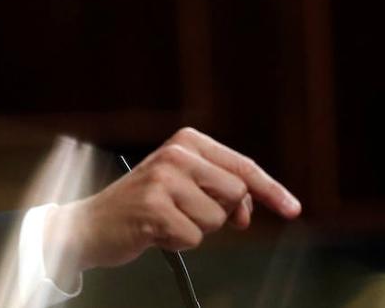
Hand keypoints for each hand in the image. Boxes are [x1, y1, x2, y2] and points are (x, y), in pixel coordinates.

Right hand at [46, 128, 300, 272]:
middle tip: (188, 214)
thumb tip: (248, 212)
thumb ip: (218, 190)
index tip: (292, 208)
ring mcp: (164, 179)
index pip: (242, 166)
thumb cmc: (142, 206)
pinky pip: (194, 237)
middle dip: (221, 213)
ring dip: (195, 229)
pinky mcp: (154, 207)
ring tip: (165, 220)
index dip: (271, 190)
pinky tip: (155, 230)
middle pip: (236, 193)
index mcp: (186, 141)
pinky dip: (178, 242)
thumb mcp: (181, 185)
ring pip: (216, 219)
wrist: (92, 224)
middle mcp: (176, 153)